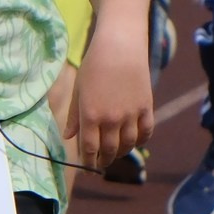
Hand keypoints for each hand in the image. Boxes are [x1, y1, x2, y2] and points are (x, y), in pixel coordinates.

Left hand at [73, 30, 153, 168]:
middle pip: (110, 150)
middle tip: (102, 163)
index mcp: (90, 115)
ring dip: (122, 153)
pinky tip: (134, 142)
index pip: (89, 148)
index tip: (88, 167)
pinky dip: (140, 141)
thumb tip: (68, 137)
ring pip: (128, 145)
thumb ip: (73, 116)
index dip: (88, 161)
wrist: (120, 46)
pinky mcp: (146, 108)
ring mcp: (131, 115)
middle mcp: (111, 119)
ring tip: (116, 153)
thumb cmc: (94, 65)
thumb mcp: (78, 89)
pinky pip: (146, 133)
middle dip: (104, 160)